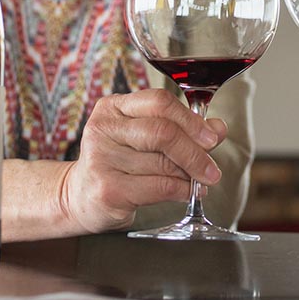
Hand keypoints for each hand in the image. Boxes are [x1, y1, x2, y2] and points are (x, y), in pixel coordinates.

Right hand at [60, 88, 226, 232]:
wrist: (79, 197)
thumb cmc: (118, 164)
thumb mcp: (144, 139)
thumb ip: (181, 130)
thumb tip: (219, 128)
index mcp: (113, 107)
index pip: (159, 101)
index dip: (191, 119)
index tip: (212, 136)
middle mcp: (103, 128)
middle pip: (163, 132)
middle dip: (196, 151)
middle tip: (212, 168)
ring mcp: (102, 159)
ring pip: (164, 163)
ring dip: (189, 174)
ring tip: (198, 181)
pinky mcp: (108, 189)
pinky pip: (159, 187)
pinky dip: (181, 190)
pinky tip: (188, 192)